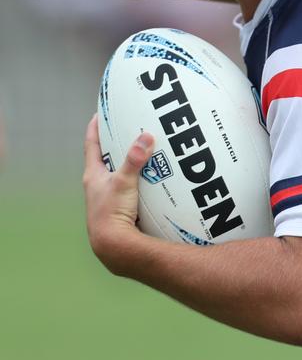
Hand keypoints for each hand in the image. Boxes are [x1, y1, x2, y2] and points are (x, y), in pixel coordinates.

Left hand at [83, 115, 156, 273]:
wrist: (112, 246)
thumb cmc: (112, 213)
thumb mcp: (124, 182)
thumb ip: (134, 160)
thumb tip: (145, 137)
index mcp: (93, 176)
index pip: (91, 144)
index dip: (95, 127)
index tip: (100, 113)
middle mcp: (97, 186)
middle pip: (104, 158)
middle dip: (115, 145)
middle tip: (128, 130)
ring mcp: (108, 199)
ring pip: (117, 175)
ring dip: (128, 165)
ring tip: (145, 154)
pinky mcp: (120, 210)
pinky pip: (130, 190)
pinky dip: (138, 182)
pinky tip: (152, 182)